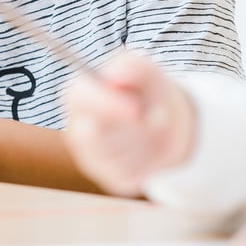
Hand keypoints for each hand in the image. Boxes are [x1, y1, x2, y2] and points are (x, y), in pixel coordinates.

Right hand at [63, 51, 195, 194]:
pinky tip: (153, 148)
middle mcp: (78, 129)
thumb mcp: (146, 70)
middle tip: (156, 120)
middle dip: (125, 128)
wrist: (169, 122)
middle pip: (86, 136)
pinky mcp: (113, 179)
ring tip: (155, 126)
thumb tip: (115, 77)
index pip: (75, 98)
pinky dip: (151, 161)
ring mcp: (92, 158)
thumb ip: (131, 66)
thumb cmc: (148, 92)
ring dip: (144, 141)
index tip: (136, 108)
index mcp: (79, 96)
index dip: (104, 103)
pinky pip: (131, 174)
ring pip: (115, 156)